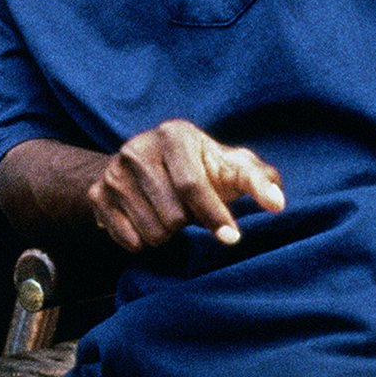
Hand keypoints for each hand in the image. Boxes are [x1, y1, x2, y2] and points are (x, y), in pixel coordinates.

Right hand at [89, 119, 284, 250]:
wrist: (146, 165)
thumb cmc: (200, 168)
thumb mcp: (230, 167)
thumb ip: (258, 180)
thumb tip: (278, 203)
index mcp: (173, 135)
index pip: (192, 185)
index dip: (215, 216)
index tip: (232, 238)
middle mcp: (137, 148)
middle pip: (173, 215)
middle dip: (189, 222)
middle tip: (189, 211)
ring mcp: (114, 172)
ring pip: (152, 232)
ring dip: (169, 235)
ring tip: (170, 216)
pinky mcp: (98, 194)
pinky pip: (128, 240)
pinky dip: (144, 241)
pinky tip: (149, 222)